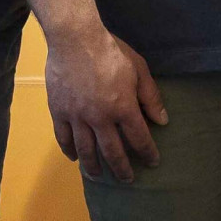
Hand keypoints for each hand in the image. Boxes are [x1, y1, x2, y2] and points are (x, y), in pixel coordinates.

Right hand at [47, 25, 167, 182]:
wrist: (75, 40)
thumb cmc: (111, 51)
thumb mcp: (139, 69)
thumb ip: (150, 96)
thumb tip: (162, 121)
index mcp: (123, 107)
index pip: (138, 138)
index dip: (147, 152)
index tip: (152, 163)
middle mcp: (100, 118)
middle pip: (112, 151)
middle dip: (122, 168)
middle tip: (127, 179)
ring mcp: (77, 116)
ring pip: (86, 149)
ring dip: (94, 166)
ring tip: (100, 176)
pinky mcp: (58, 111)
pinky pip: (63, 137)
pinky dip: (69, 150)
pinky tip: (75, 157)